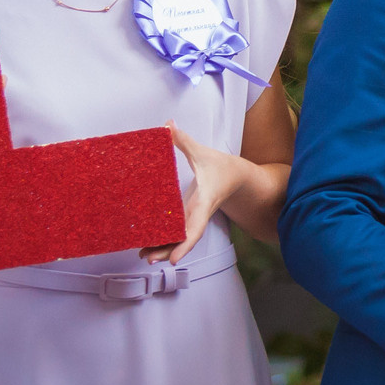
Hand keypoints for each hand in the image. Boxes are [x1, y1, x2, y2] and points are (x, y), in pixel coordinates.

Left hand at [147, 125, 243, 263]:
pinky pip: (179, 231)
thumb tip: (167, 124)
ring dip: (164, 248)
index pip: (195, 227)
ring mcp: (194, 217)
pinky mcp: (190, 216)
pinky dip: (166, 239)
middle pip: (184, 239)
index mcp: (204, 201)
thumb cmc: (223, 167)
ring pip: (180, 238)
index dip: (184, 244)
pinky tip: (150, 245)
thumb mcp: (203, 153)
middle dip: (168, 250)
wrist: (239, 177)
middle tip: (148, 258)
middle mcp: (199, 213)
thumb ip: (183, 141)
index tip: (173, 259)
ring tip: (144, 256)